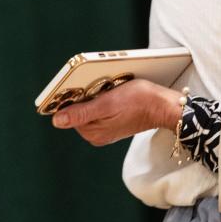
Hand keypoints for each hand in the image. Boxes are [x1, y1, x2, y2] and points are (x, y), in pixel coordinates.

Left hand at [51, 79, 182, 145]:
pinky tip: (116, 95)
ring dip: (97, 96)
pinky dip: (105, 100)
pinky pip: (101, 110)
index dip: (76, 97)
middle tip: (105, 87)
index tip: (88, 87)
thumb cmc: (140, 101)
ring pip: (91, 108)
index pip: (70, 112)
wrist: (163, 106)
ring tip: (113, 90)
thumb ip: (82, 113)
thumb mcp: (108, 103)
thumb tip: (56, 121)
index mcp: (92, 132)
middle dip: (88, 96)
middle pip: (80, 110)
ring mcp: (105, 130)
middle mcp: (96, 135)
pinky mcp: (114, 124)